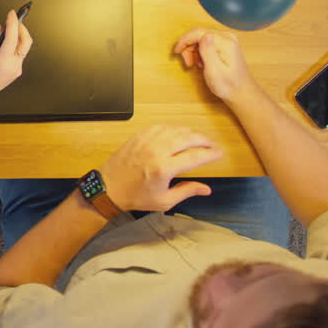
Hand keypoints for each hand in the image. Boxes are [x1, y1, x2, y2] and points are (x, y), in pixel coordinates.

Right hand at [0, 9, 32, 110]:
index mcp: (3, 62)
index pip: (13, 38)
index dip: (13, 23)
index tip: (11, 14)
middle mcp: (13, 66)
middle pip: (26, 42)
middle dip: (22, 28)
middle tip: (13, 19)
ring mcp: (16, 69)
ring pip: (25, 47)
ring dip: (19, 35)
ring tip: (10, 28)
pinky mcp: (16, 70)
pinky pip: (20, 53)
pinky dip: (16, 44)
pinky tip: (8, 41)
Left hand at [99, 125, 222, 211]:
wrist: (109, 187)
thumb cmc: (136, 196)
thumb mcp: (164, 201)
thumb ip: (187, 191)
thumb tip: (207, 189)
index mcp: (164, 169)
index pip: (195, 157)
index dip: (210, 154)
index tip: (219, 153)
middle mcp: (156, 151)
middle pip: (188, 138)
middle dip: (204, 140)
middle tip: (211, 145)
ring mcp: (147, 141)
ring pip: (176, 130)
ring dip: (190, 133)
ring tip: (198, 140)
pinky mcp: (140, 136)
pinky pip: (162, 126)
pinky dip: (174, 128)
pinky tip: (179, 134)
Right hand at [173, 28, 262, 107]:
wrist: (240, 91)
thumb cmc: (228, 85)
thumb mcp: (214, 72)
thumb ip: (208, 52)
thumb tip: (204, 35)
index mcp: (226, 43)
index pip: (199, 32)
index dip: (185, 40)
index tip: (177, 52)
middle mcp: (227, 37)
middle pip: (199, 33)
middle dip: (189, 47)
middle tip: (188, 63)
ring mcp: (227, 39)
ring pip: (201, 37)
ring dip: (193, 50)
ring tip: (195, 64)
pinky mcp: (224, 43)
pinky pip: (206, 41)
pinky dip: (199, 51)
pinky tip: (202, 62)